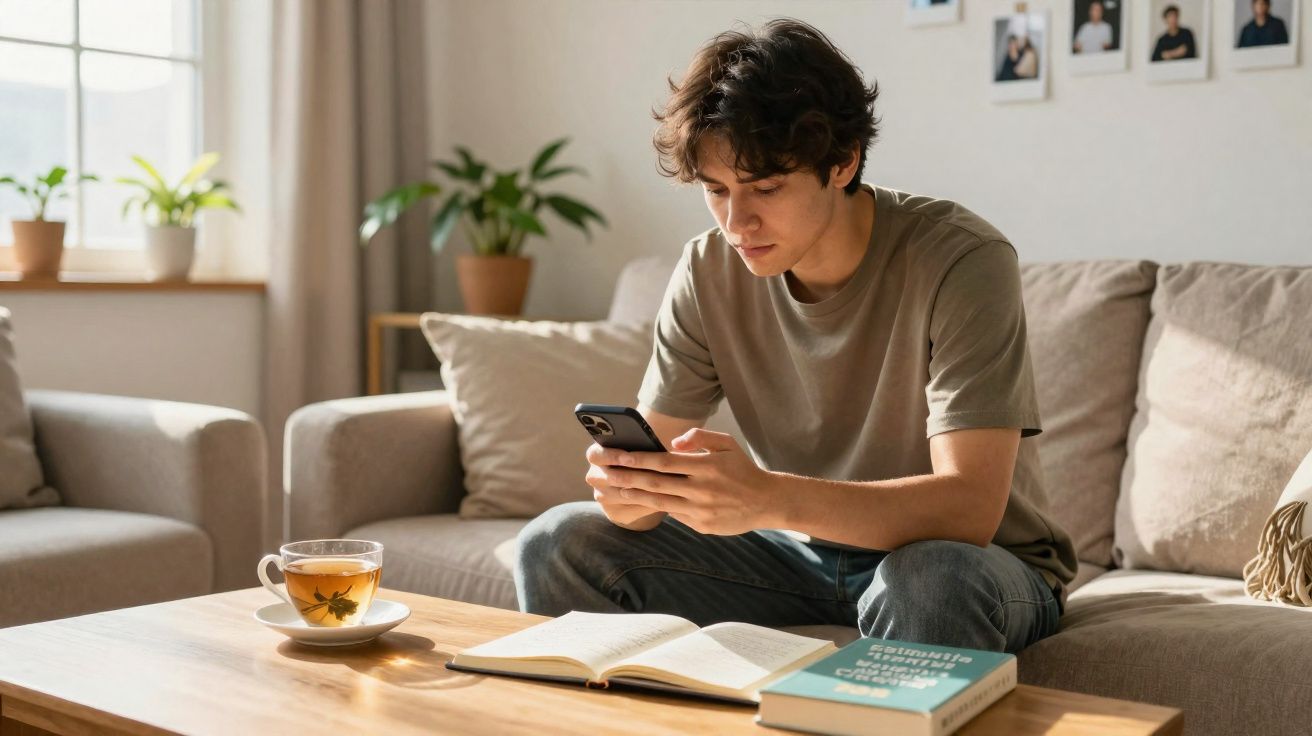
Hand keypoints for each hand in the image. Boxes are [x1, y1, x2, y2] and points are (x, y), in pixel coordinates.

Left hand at [588, 428, 782, 535]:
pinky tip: (639, 502)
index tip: (618, 456)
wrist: (766, 501)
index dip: (639, 459)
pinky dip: (656, 508)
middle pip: (656, 484)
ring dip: (635, 496)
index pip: (664, 462)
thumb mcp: (726, 444)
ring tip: (614, 490)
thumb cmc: (742, 469)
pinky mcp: (702, 526)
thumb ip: (699, 437)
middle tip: (604, 474)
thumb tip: (673, 443)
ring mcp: (701, 510)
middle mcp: (702, 489)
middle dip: (627, 478)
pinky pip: (674, 515)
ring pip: (660, 503)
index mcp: (706, 466)